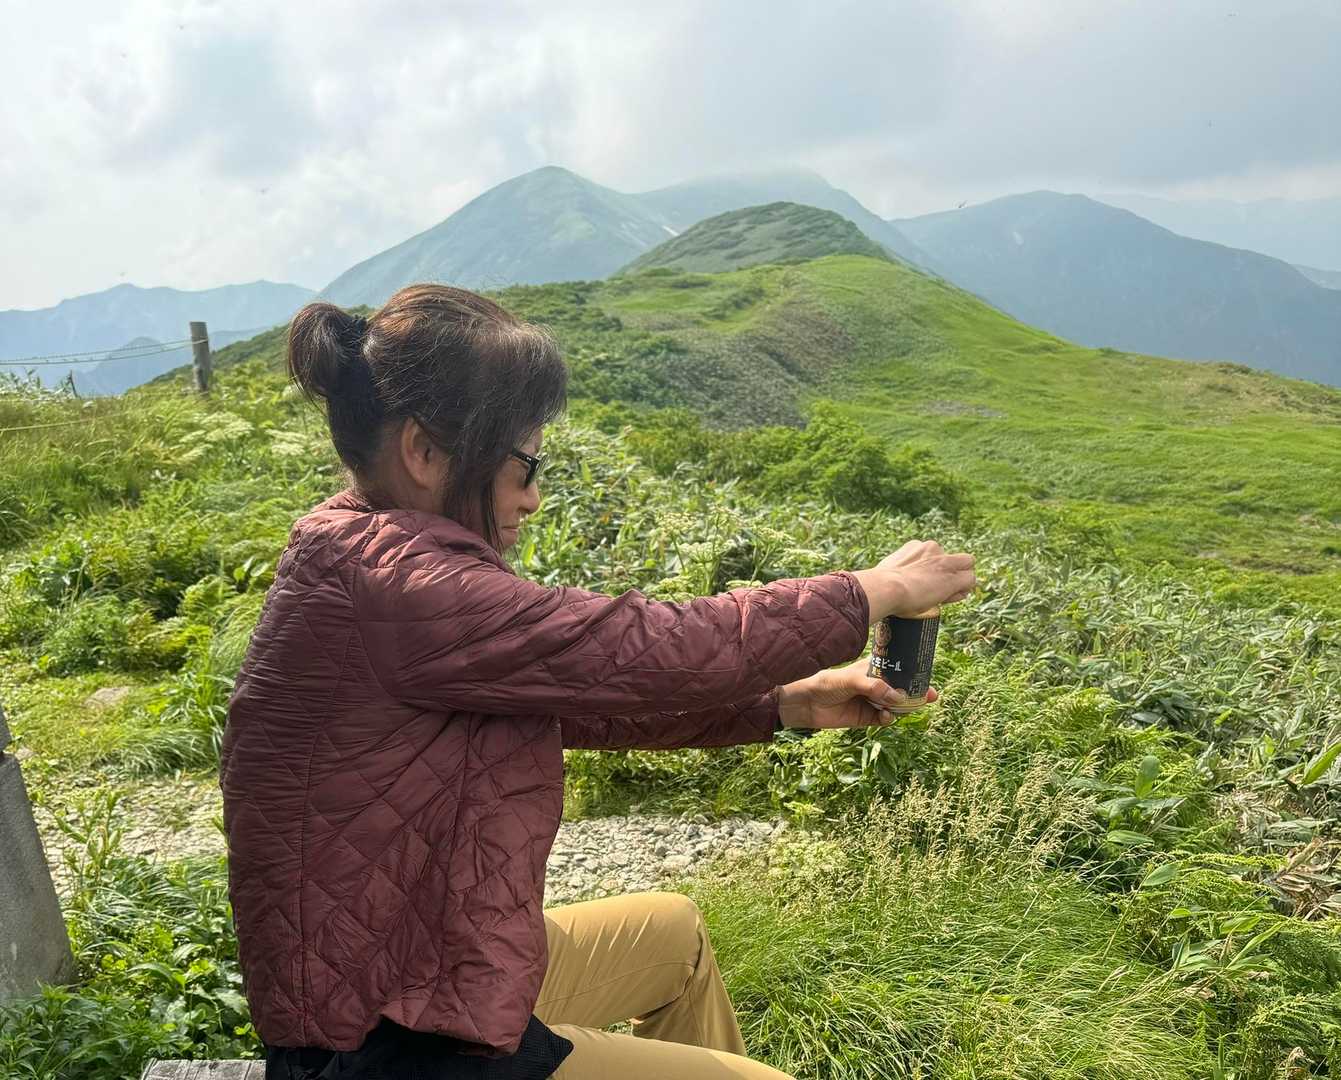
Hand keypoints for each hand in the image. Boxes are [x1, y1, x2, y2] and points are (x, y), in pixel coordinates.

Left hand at [776, 657, 938, 729]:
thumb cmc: (826, 683)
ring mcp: (872, 702)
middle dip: (915, 692)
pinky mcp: (866, 719)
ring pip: (895, 705)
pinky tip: (887, 717)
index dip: (912, 673)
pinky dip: (889, 719)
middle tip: (930, 696)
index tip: (926, 675)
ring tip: (907, 707)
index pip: (897, 669)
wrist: (806, 704)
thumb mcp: (850, 680)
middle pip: (901, 689)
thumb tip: (896, 697)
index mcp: (872, 670)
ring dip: (903, 707)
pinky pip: (884, 720)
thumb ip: (873, 687)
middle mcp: (875, 686)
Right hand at [853, 540, 976, 622]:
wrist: (887, 587)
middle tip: (937, 590)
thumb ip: (893, 571)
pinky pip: (970, 580)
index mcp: (915, 546)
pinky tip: (951, 597)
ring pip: (966, 565)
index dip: (934, 570)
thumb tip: (883, 580)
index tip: (924, 583)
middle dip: (949, 572)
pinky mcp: (953, 576)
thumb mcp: (886, 573)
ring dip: (959, 580)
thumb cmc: (880, 585)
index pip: (933, 556)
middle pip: (951, 559)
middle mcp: (932, 548)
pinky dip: (964, 589)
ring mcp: (944, 561)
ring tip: (944, 595)